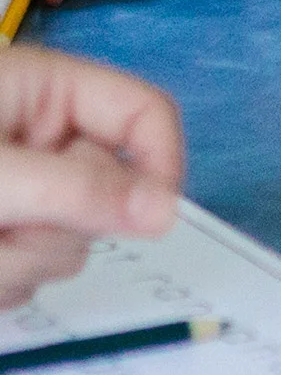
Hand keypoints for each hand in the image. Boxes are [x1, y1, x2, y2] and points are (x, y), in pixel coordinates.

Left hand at [0, 45, 182, 308]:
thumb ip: (78, 191)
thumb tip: (170, 215)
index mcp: (51, 92)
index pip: (146, 115)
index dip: (162, 163)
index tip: (155, 220)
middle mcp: (44, 140)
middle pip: (109, 193)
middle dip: (58, 229)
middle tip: (4, 230)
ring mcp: (22, 192)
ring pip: (69, 245)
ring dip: (20, 264)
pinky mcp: (3, 235)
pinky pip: (32, 272)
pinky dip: (1, 282)